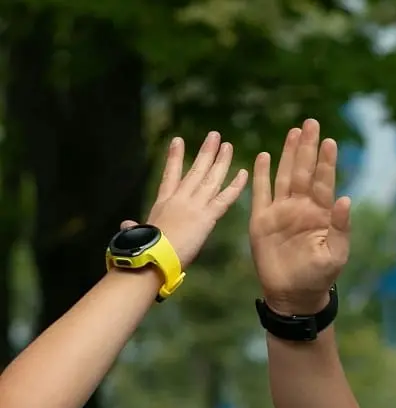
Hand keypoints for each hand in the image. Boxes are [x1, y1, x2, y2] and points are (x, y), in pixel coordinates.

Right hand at [121, 132, 247, 268]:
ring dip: (221, 161)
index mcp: (163, 202)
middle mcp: (180, 198)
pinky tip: (243, 173)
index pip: (171, 175)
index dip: (175, 157)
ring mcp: (195, 205)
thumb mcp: (139, 234)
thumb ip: (135, 227)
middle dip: (206, 152)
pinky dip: (235, 186)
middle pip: (196, 170)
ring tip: (228, 145)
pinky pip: (225, 198)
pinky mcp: (207, 217)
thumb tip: (125, 225)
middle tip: (214, 136)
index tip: (178, 140)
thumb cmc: (143, 249)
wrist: (153, 257)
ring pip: (211, 179)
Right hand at [250, 119, 350, 314]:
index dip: (326, 162)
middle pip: (304, 171)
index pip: (324, 182)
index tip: (330, 141)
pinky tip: (263, 157)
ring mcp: (281, 212)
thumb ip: (341, 227)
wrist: (292, 294)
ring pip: (283, 176)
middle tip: (311, 123)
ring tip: (293, 132)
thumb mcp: (335, 255)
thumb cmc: (318, 276)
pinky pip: (260, 194)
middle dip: (307, 147)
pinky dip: (261, 176)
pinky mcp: (261, 221)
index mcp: (320, 214)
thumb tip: (346, 199)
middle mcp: (301, 207)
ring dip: (287, 154)